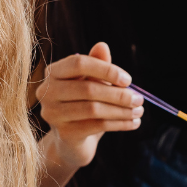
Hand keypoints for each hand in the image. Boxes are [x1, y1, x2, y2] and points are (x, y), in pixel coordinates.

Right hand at [35, 41, 142, 168]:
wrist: (73, 140)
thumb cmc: (83, 104)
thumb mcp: (91, 82)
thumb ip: (97, 64)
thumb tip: (102, 46)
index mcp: (53, 72)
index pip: (79, 63)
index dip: (106, 69)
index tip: (128, 80)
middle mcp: (47, 92)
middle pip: (88, 89)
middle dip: (118, 94)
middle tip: (139, 99)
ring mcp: (53, 114)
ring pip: (94, 109)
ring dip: (122, 110)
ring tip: (139, 111)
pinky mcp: (64, 133)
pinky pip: (97, 126)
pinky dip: (119, 124)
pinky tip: (133, 123)